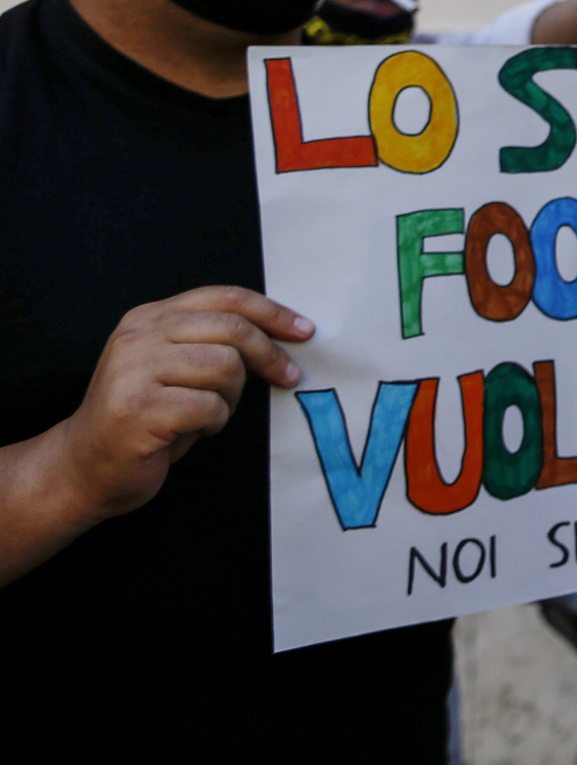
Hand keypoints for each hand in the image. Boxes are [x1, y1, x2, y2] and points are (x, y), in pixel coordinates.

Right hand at [51, 287, 314, 522]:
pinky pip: (209, 407)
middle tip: (287, 377)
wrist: (84, 467)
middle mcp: (138, 336)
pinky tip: (194, 430)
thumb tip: (281, 333)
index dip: (272, 312)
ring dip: (232, 396)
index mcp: (148, 317)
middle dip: (268, 356)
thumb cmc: (144, 418)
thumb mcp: (174, 366)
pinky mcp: (139, 407)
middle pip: (233, 328)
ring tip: (211, 412)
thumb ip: (210, 342)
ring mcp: (134, 370)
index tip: (304, 331)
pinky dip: (214, 422)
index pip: (224, 297)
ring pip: (226, 367)